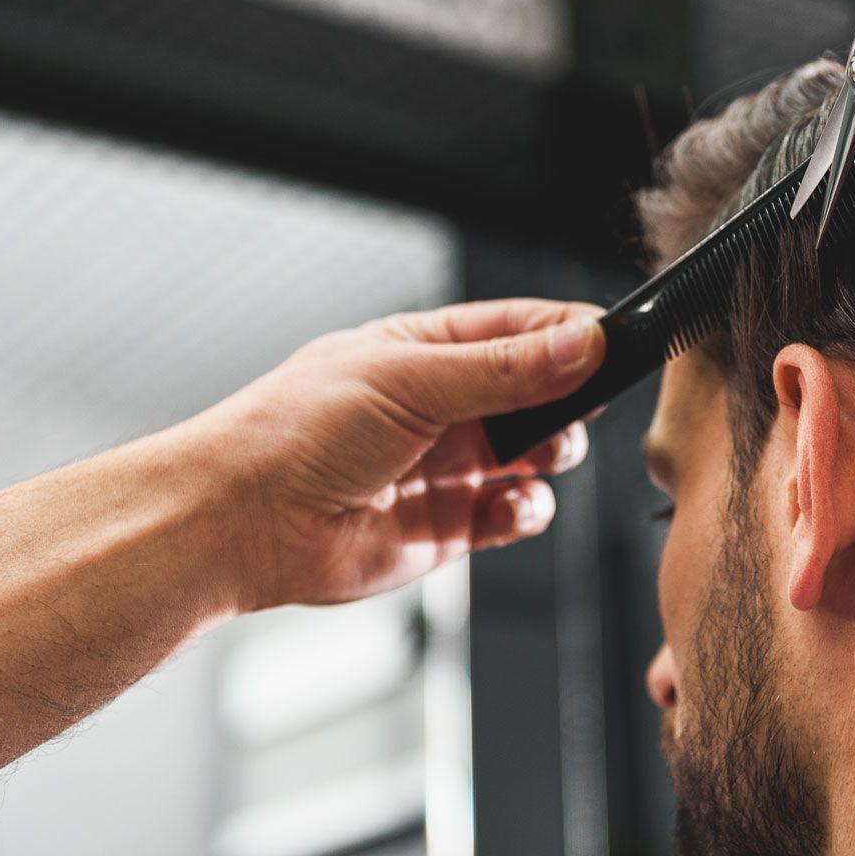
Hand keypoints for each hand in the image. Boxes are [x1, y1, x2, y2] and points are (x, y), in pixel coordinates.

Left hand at [195, 299, 605, 609]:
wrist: (239, 523)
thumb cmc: (293, 433)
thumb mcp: (410, 380)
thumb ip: (505, 369)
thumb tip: (582, 342)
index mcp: (422, 350)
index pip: (518, 328)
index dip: (570, 334)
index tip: (615, 342)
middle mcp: (437, 406)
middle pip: (536, 393)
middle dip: (567, 401)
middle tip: (580, 409)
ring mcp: (441, 467)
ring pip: (530, 455)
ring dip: (550, 456)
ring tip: (539, 458)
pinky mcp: (442, 527)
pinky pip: (508, 514)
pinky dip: (525, 511)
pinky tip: (513, 506)